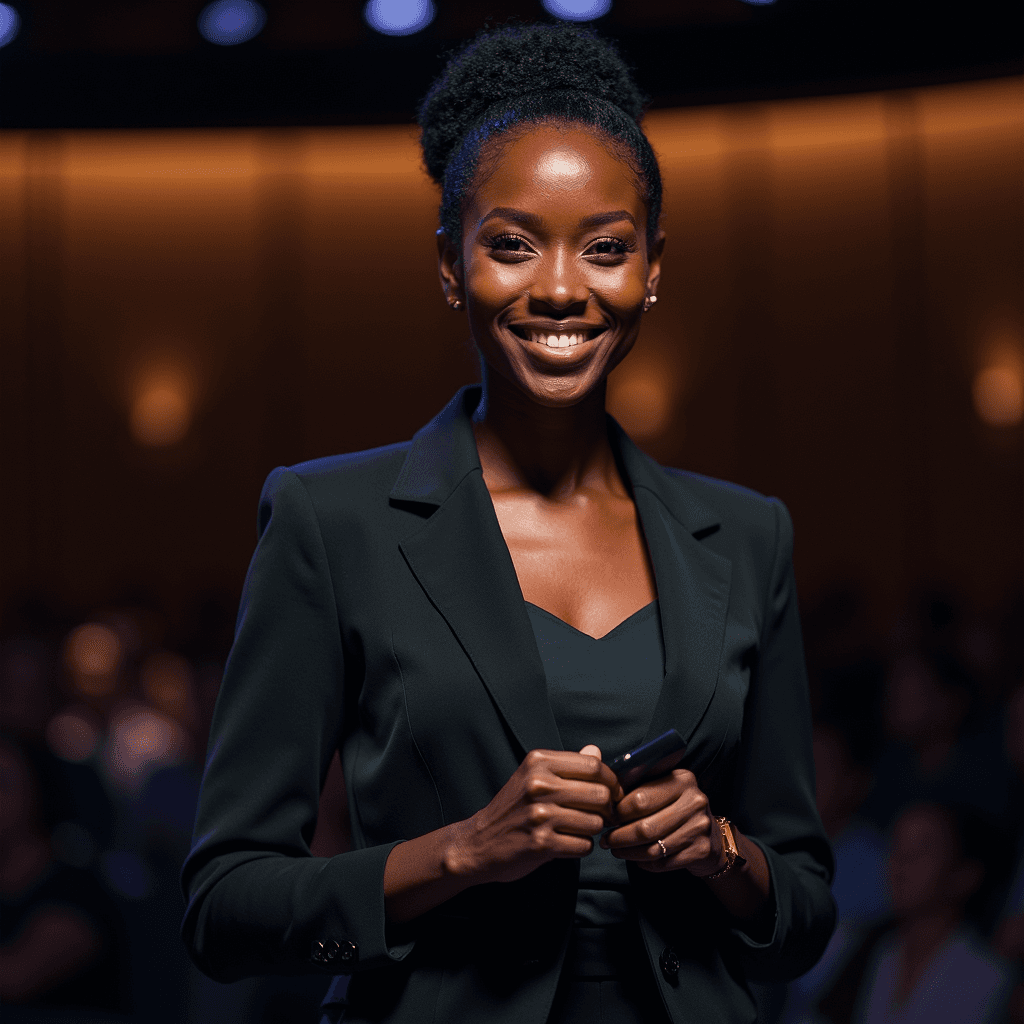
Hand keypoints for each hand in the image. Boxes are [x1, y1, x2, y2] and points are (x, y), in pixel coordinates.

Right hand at [447, 745, 622, 885]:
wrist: (478, 842)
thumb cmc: (512, 808)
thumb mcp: (533, 777)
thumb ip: (567, 765)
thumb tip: (596, 752)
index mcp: (538, 762)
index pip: (593, 766)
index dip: (611, 781)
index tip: (613, 792)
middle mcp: (539, 784)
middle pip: (600, 794)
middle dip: (607, 809)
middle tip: (603, 816)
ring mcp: (539, 815)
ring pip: (595, 822)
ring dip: (594, 830)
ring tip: (580, 829)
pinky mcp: (541, 844)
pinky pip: (584, 845)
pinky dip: (582, 847)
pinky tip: (568, 843)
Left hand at [600, 768, 723, 874]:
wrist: (711, 837)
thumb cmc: (676, 808)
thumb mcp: (663, 788)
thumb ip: (638, 785)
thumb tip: (605, 791)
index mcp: (682, 779)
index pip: (640, 798)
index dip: (618, 812)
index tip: (607, 818)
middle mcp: (694, 801)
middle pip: (645, 827)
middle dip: (619, 836)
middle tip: (606, 840)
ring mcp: (700, 827)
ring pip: (653, 848)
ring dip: (628, 852)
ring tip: (615, 850)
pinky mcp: (702, 851)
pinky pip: (663, 863)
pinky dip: (644, 863)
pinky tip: (636, 859)